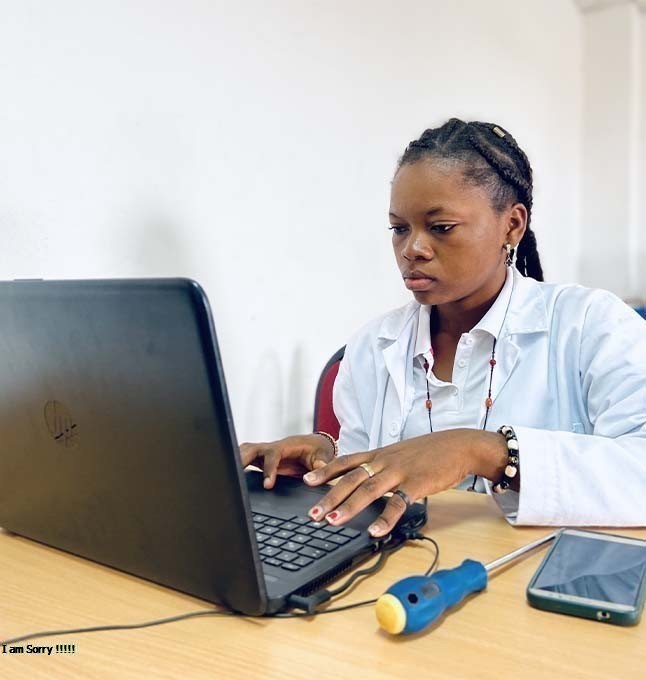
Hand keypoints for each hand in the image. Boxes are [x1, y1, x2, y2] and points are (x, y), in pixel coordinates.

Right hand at [239, 434, 335, 488]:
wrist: (315, 446)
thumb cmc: (317, 450)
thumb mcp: (322, 457)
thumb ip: (320, 466)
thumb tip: (316, 474)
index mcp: (286, 446)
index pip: (272, 454)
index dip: (268, 468)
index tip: (267, 485)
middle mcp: (272, 447)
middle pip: (251, 449)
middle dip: (241, 460)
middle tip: (234, 476)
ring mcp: (265, 453)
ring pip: (245, 452)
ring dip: (236, 461)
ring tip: (227, 477)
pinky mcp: (261, 459)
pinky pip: (245, 459)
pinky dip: (237, 465)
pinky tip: (230, 477)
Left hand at [301, 429, 507, 536]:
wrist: (459, 445)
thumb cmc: (430, 452)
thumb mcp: (400, 453)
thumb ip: (381, 464)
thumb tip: (364, 477)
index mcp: (379, 454)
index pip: (346, 461)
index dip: (325, 470)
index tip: (306, 480)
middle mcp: (384, 462)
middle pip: (351, 478)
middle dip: (329, 496)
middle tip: (312, 512)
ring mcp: (400, 472)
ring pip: (368, 490)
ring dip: (349, 507)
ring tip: (333, 521)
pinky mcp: (417, 485)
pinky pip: (398, 504)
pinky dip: (385, 519)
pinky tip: (375, 531)